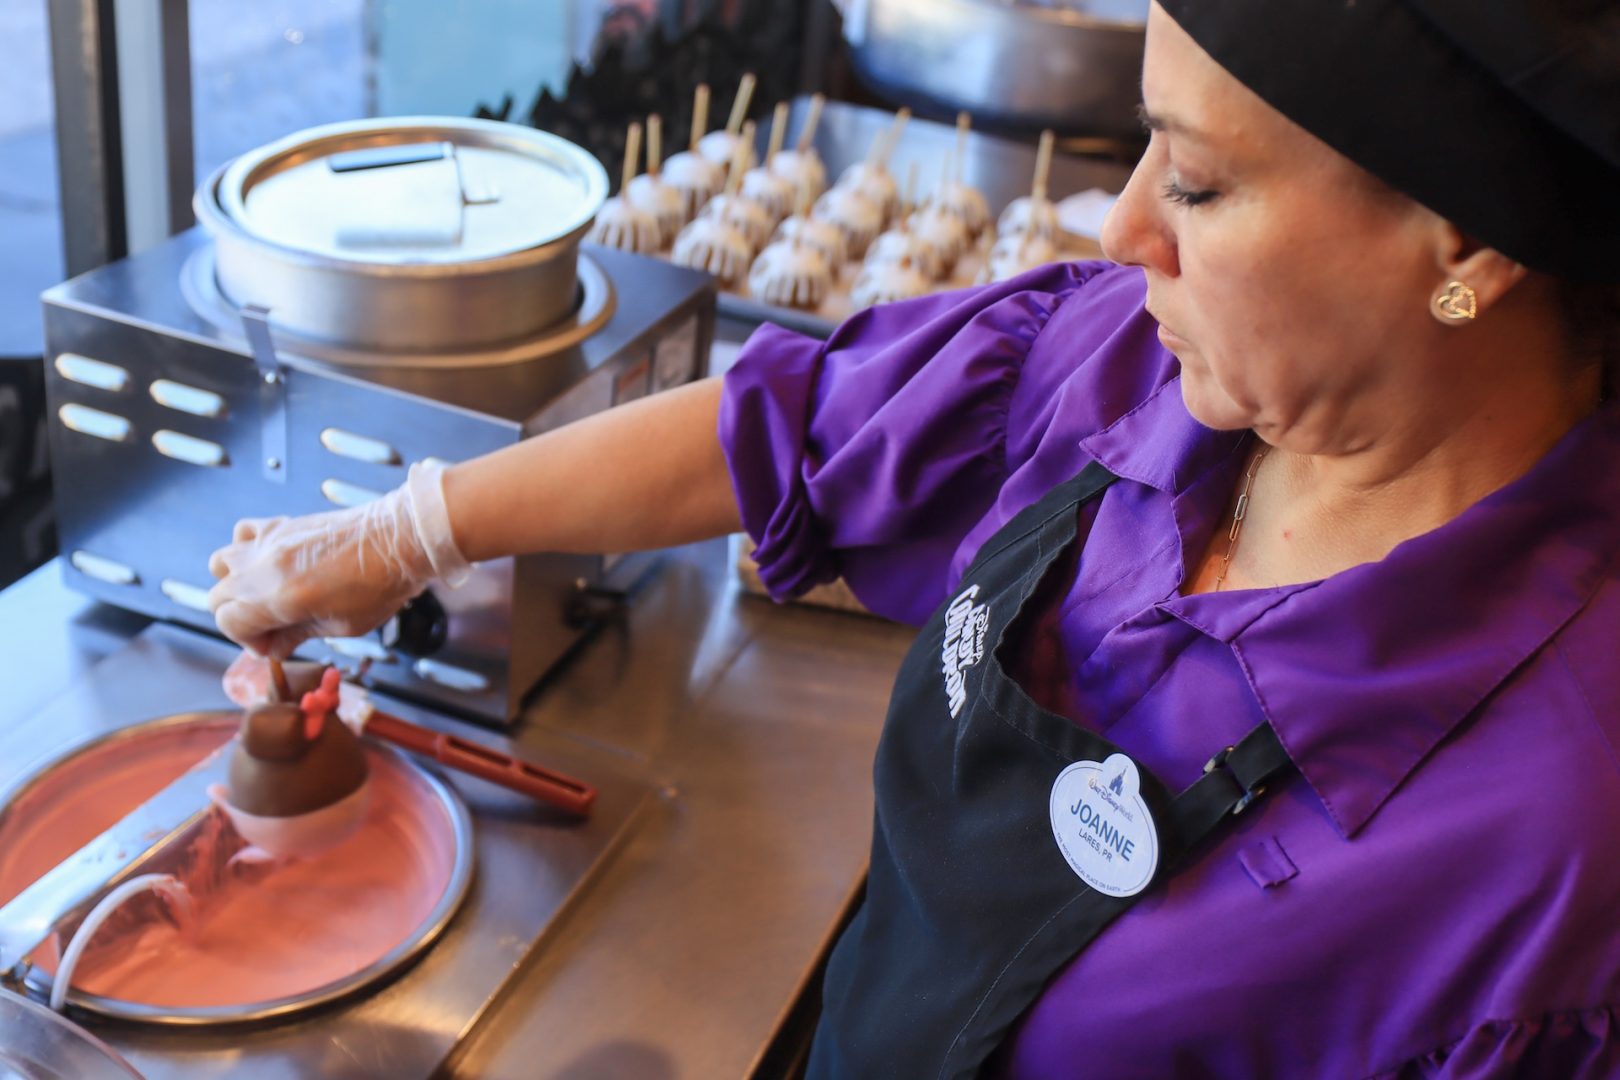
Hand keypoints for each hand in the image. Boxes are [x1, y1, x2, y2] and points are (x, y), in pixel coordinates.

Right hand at [208, 462, 468, 658]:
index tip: (274, 646)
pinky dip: (245, 549)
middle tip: (273, 627)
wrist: (400, 539)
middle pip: (219, 596)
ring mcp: (270, 541)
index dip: (248, 641)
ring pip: (221, 563)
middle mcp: (264, 566)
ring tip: (268, 596)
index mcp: (278, 596)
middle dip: (239, 618)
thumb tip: (275, 647)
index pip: (228, 622)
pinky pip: (242, 533)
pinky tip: (270, 563)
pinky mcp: (282, 525)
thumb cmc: (381, 584)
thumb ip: (299, 635)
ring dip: (236, 584)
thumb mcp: (343, 626)